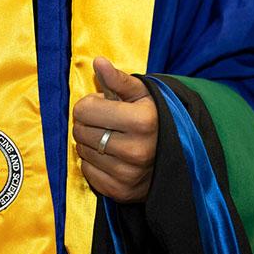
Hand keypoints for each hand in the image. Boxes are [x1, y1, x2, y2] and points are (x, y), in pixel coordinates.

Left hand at [72, 56, 157, 202]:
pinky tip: (109, 158)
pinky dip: (92, 164)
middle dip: (88, 124)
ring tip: (109, 140)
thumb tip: (98, 62)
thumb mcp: (141, 94)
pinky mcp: (122, 192)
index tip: (103, 107)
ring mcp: (129, 174)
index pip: (85, 109)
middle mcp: (136, 150)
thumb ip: (118, 79)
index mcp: (143, 121)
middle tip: (105, 124)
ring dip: (89, 144)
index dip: (89, 105)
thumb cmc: (153, 119)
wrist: (173, 156)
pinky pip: (87, 173)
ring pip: (82, 152)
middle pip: (81, 131)